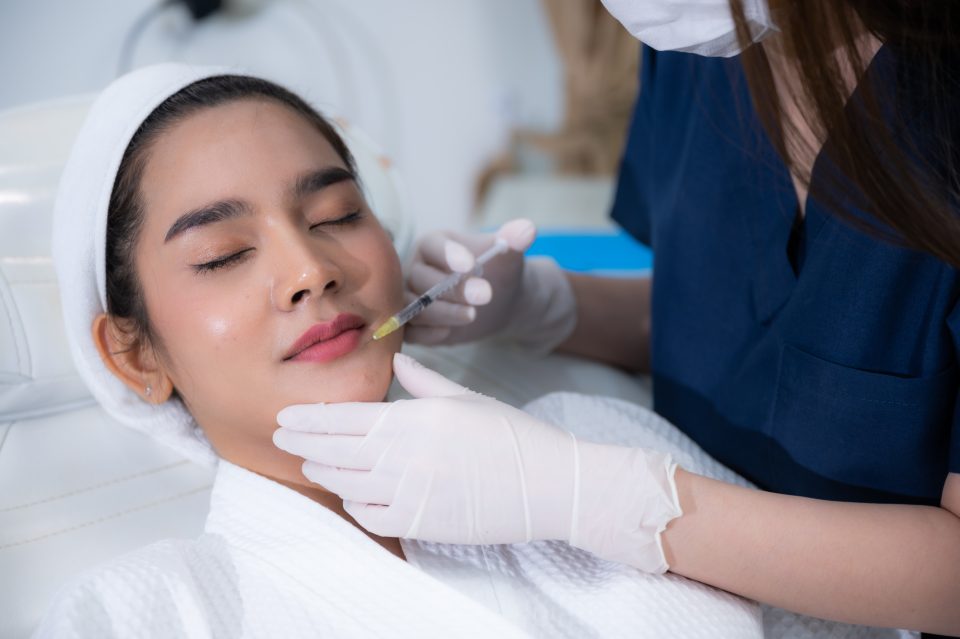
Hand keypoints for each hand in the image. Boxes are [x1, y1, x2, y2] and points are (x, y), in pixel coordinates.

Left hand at [274, 353, 682, 572]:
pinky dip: (354, 504)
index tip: (286, 416)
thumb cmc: (511, 435)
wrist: (548, 483)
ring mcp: (411, 491)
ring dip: (323, 471)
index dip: (311, 418)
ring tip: (310, 463)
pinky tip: (349, 495)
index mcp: (416, 416)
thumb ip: (425, 382)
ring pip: (347, 482)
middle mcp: (406, 453)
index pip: (347, 417)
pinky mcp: (421, 522)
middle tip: (281, 437)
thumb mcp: (468, 398)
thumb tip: (399, 364)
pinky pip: (371, 515)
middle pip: (336, 450)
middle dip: (303, 443)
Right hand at [404, 219, 576, 353]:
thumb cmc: (498, 271)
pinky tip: (448, 333)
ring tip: (472, 315)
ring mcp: (411, 297)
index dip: (448, 255)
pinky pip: (410, 331)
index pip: (433, 246)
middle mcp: (415, 268)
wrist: (498, 300)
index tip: (470, 265)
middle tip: (485, 295)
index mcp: (433, 244)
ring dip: (442, 313)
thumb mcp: (507, 254)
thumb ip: (514, 239)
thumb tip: (527, 229)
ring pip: (414, 306)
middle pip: (421, 279)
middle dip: (452, 288)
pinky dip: (427, 334)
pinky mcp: (414, 323)